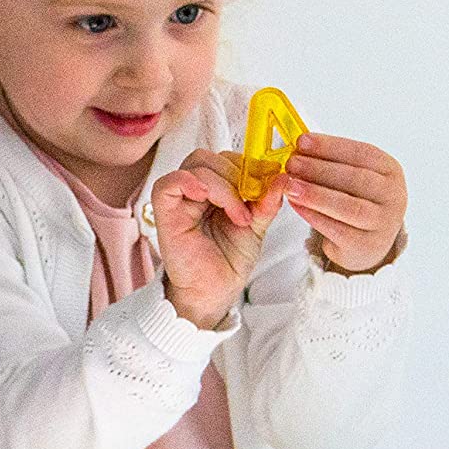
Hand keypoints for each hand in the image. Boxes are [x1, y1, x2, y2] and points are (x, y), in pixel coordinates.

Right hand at [152, 149, 287, 328]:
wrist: (216, 291)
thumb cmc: (229, 260)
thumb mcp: (258, 226)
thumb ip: (268, 201)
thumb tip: (283, 176)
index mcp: (217, 190)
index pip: (227, 158)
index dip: (247, 166)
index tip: (264, 187)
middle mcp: (196, 191)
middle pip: (211, 157)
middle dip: (236, 174)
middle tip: (250, 204)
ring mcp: (180, 201)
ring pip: (196, 166)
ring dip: (222, 185)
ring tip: (237, 215)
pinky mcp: (165, 214)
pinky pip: (168, 184)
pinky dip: (188, 183)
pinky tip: (204, 197)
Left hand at [283, 133, 406, 273]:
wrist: (367, 244)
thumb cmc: (356, 202)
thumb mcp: (354, 178)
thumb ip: (333, 163)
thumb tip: (300, 147)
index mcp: (391, 171)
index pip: (362, 153)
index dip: (330, 146)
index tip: (302, 141)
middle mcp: (393, 195)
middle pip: (355, 179)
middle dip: (319, 169)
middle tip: (292, 163)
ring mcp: (383, 222)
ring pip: (348, 206)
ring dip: (315, 194)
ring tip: (289, 186)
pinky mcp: (366, 245)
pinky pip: (337, 229)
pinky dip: (314, 216)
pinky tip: (295, 205)